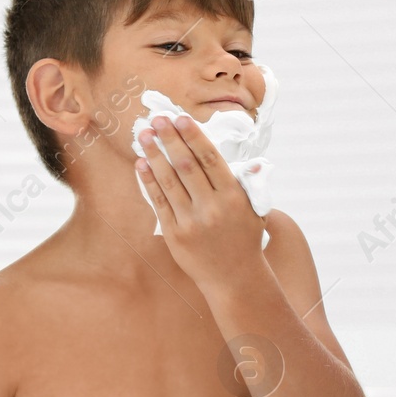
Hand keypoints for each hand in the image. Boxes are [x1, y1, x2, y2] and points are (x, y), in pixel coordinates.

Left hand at [135, 115, 266, 294]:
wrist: (234, 278)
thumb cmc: (244, 237)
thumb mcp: (254, 208)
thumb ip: (246, 181)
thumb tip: (243, 157)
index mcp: (233, 196)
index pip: (209, 158)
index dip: (192, 136)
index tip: (180, 117)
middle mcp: (212, 207)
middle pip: (186, 165)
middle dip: (169, 139)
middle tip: (156, 119)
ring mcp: (191, 222)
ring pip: (169, 181)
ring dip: (154, 155)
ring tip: (143, 136)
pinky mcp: (175, 234)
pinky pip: (159, 202)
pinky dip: (149, 181)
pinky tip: (141, 163)